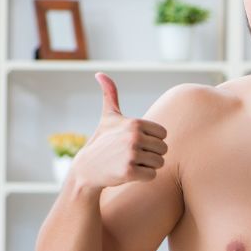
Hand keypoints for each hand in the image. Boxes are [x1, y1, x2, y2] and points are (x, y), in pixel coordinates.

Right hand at [68, 72, 168, 190]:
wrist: (87, 168)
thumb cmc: (102, 141)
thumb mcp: (108, 118)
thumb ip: (110, 96)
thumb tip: (100, 73)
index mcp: (135, 123)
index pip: (163, 135)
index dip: (152, 141)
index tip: (135, 142)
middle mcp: (134, 137)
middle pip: (163, 149)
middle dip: (151, 154)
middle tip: (132, 155)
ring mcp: (131, 154)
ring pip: (159, 163)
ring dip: (147, 166)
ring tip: (130, 162)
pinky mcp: (129, 171)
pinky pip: (152, 175)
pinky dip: (143, 177)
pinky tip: (128, 172)